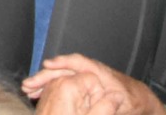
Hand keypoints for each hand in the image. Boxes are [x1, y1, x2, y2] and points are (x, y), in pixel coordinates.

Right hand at [25, 55, 164, 114]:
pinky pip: (62, 81)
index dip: (63, 62)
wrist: (137, 99)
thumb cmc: (132, 100)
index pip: (80, 62)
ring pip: (60, 76)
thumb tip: (105, 101)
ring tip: (28, 89)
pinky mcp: (80, 83)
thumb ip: (111, 102)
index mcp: (100, 73)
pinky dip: (50, 86)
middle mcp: (89, 72)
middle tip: (29, 84)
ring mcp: (83, 77)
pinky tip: (39, 92)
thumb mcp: (124, 103)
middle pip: (64, 69)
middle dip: (45, 75)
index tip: (48, 64)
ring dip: (44, 81)